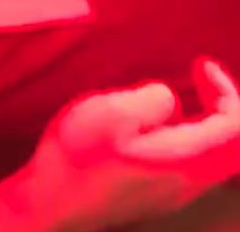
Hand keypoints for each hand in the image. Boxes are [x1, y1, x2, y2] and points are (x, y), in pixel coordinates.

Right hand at [20, 59, 239, 231]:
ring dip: (209, 120)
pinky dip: (193, 134)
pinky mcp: (157, 196)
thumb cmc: (77, 157)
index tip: (202, 64)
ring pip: (215, 157)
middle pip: (232, 147)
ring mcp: (173, 194)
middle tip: (202, 76)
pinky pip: (196, 164)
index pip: (235, 129)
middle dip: (225, 105)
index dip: (227, 91)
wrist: (49, 205)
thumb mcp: (111, 113)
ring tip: (182, 94)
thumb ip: (151, 100)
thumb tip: (171, 99)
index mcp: (184, 161)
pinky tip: (159, 122)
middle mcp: (188, 183)